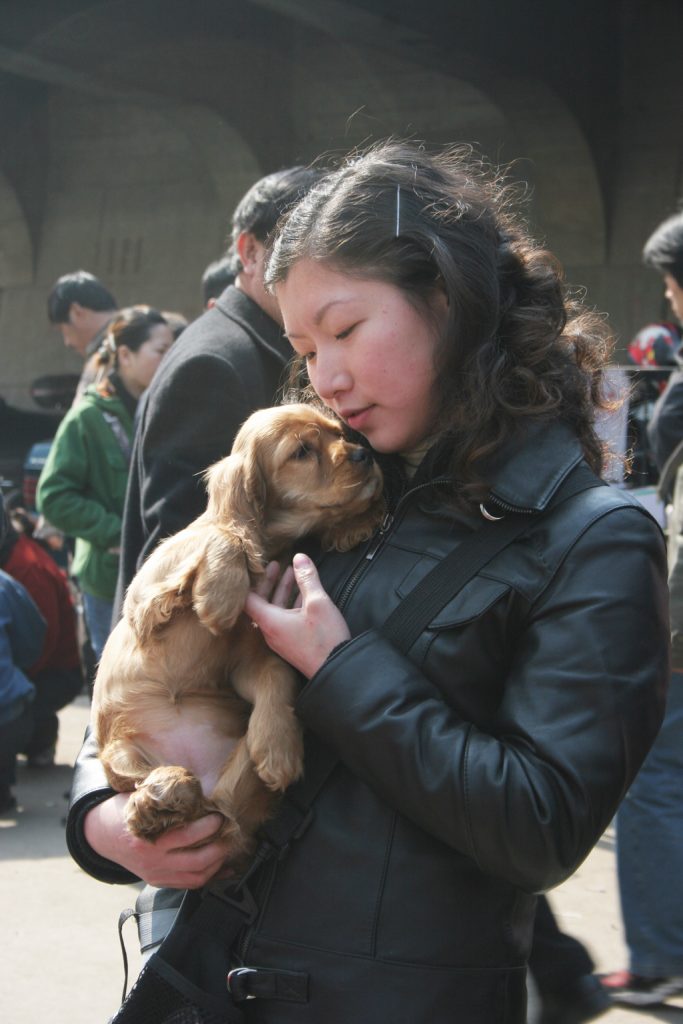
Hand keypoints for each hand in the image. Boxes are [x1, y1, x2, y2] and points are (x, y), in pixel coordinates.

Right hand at [83, 792, 230, 888]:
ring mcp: (156, 874)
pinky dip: (208, 876)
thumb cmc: (124, 812)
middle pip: (196, 860)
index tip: (218, 816)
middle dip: (218, 847)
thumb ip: (163, 800)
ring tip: (226, 848)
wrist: (101, 836)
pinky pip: (189, 884)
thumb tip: (196, 789)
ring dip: (216, 864)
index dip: (206, 827)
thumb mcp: (139, 801)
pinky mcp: (159, 881)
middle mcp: (153, 860)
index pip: (185, 837)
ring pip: (195, 877)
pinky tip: (222, 867)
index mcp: (147, 839)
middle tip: (229, 832)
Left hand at [245, 553, 350, 678]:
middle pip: (262, 602)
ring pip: (275, 610)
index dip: (249, 581)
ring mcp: (280, 639)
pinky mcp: (291, 643)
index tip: (255, 566)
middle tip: (276, 564)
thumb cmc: (325, 638)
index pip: (247, 598)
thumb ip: (307, 578)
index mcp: (269, 621)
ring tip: (292, 573)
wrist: (337, 672)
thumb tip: (300, 557)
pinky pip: (284, 619)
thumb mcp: (318, 603)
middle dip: (270, 581)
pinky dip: (290, 603)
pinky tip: (304, 593)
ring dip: (283, 591)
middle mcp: (270, 631)